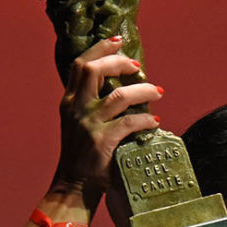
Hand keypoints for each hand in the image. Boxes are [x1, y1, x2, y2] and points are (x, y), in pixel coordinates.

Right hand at [54, 37, 162, 192]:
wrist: (74, 184)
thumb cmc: (83, 154)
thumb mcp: (79, 122)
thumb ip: (92, 103)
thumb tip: (119, 86)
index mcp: (69, 101)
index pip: (80, 65)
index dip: (100, 50)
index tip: (118, 42)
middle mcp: (76, 108)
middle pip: (94, 71)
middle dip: (119, 62)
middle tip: (138, 66)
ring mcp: (88, 124)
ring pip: (120, 95)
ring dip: (143, 91)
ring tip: (157, 92)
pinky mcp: (102, 141)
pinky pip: (130, 122)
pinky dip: (146, 119)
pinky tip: (155, 122)